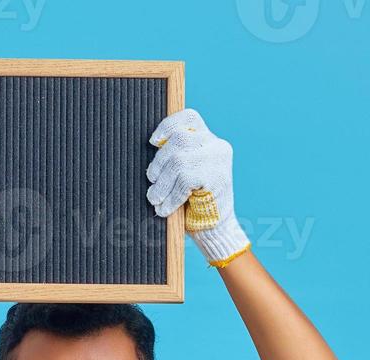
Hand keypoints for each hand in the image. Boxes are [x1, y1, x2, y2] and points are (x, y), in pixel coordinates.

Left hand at [146, 108, 250, 267]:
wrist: (215, 231)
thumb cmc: (193, 203)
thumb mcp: (183, 173)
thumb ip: (174, 156)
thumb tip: (151, 145)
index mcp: (209, 140)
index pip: (189, 117)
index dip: (168, 125)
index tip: (153, 142)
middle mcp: (217, 146)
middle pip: (179, 139)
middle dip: (159, 162)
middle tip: (151, 181)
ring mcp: (219, 161)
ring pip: (178, 160)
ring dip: (161, 183)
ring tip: (155, 198)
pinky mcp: (217, 178)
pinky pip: (184, 180)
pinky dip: (170, 197)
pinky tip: (165, 209)